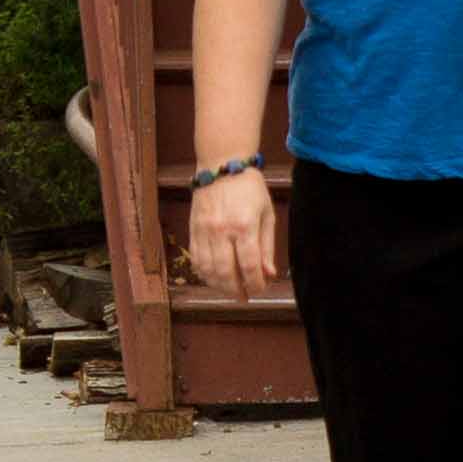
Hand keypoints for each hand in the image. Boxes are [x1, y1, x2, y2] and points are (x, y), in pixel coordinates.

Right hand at [189, 166, 277, 301]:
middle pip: (226, 273)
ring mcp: (204, 231)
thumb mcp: (266, 214)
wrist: (221, 164)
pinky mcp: (193, 229)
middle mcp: (222, 230)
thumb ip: (266, 246)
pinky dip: (204, 273)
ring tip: (230, 289)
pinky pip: (196, 259)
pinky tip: (214, 277)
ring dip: (219, 285)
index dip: (255, 283)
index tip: (260, 289)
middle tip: (244, 296)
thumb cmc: (249, 188)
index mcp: (244, 226)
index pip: (249, 265)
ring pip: (207, 270)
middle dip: (236, 290)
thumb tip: (269, 274)